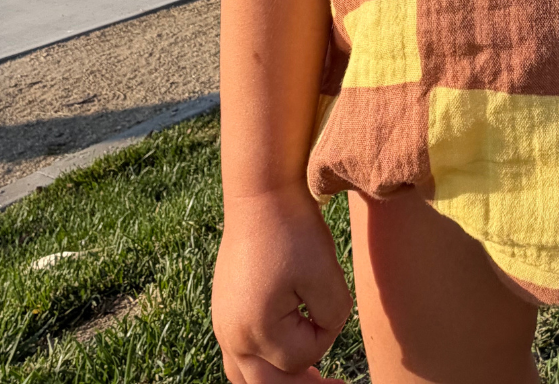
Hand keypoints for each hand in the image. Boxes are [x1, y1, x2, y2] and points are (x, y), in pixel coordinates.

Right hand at [213, 184, 352, 382]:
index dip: (328, 334)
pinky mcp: (224, 310)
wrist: (260, 194)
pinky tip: (282, 356)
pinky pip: (238, 354)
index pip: (302, 358)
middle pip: (269, 383)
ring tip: (309, 380)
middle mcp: (231, 334)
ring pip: (247, 376)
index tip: (336, 301)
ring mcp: (223, 324)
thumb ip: (332, 319)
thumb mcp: (326, 276)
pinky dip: (262, 364)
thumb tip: (322, 336)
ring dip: (278, 380)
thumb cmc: (295, 230)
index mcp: (255, 329)